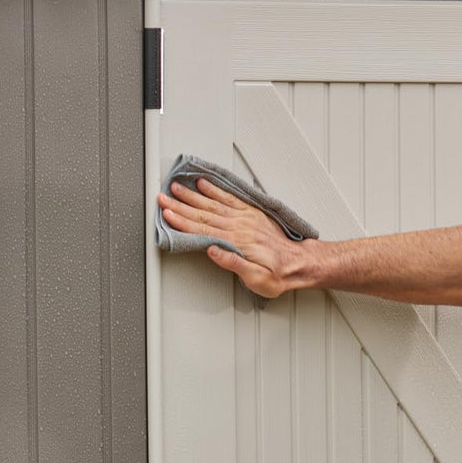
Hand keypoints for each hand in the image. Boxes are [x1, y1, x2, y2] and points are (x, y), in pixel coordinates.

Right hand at [158, 177, 312, 297]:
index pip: (203, 229)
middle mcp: (240, 226)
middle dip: (180, 205)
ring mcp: (246, 218)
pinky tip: (204, 183)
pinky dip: (216, 189)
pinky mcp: (252, 214)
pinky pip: (231, 197)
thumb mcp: (256, 279)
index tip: (166, 213)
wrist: (300, 263)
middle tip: (162, 196)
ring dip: (193, 194)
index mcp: (238, 242)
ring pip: (214, 203)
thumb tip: (212, 250)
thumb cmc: (279, 275)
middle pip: (204, 213)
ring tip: (176, 186)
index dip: (182, 221)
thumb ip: (234, 263)